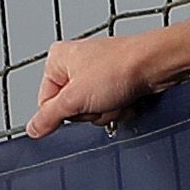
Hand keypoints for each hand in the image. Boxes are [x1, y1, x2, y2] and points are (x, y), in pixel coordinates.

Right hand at [26, 28, 172, 136]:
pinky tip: (127, 97)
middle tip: (100, 99)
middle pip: (71, 109)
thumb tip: (33, 129)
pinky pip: (111, 106)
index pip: (46, 103)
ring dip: (107, 110)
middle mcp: (76, 63)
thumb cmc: (120, 66)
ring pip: (93, 110)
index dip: (63, 112)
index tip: (77, 107)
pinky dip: (120, 107)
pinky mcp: (117, 81)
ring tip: (116, 96)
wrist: (155, 65)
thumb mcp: (75, 98)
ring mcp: (98, 73)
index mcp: (57, 60)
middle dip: (90, 111)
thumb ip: (50, 117)